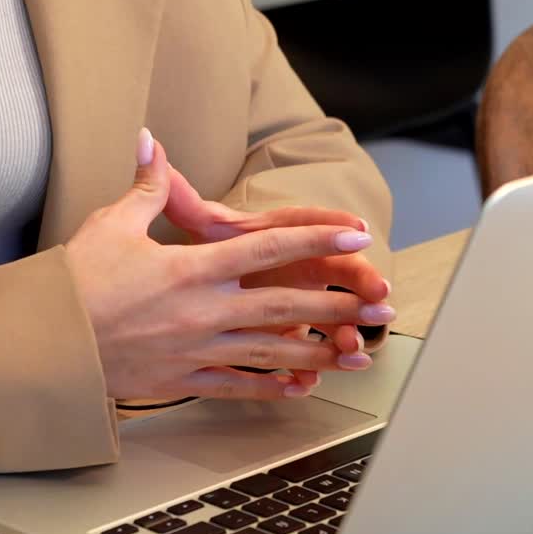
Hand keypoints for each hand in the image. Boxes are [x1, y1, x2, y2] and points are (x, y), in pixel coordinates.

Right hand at [65, 131, 388, 402]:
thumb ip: (147, 185)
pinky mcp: (181, 382)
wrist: (45, 347)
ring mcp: (196, 352)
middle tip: (380, 306)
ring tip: (356, 355)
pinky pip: (236, 387)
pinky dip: (271, 388)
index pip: (269, 249)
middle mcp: (204, 312)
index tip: (355, 235)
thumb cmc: (76, 283)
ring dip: (318, 352)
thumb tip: (148, 139)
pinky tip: (300, 389)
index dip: (318, 240)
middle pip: (284, 307)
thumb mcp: (112, 224)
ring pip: (270, 353)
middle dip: (338, 305)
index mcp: (193, 268)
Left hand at [163, 142, 392, 356]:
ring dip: (339, 330)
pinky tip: (311, 384)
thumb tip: (152, 149)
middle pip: (324, 271)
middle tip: (379, 294)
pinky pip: (294, 349)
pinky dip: (303, 367)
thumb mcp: (188, 223)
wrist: (188, 280)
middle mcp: (282, 266)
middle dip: (356, 281)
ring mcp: (284, 298)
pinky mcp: (278, 330)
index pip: (297, 226)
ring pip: (317, 314)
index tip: (356, 229)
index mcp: (261, 236)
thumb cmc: (195, 247)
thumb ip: (174, 193)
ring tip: (356, 349)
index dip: (327, 226)